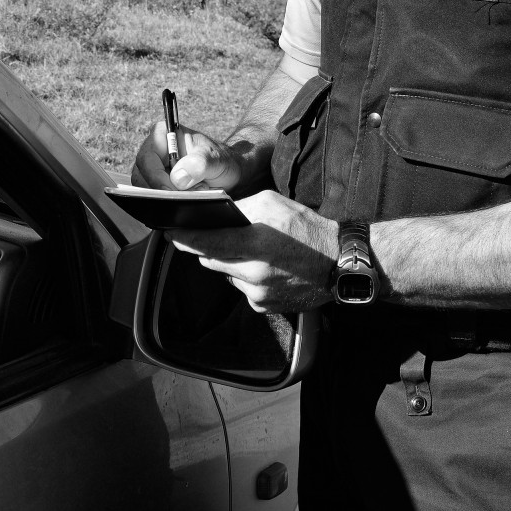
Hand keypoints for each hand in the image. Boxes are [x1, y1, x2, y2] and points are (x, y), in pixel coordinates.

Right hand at [131, 120, 246, 191]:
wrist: (230, 173)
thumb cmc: (223, 161)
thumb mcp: (216, 160)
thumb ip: (199, 164)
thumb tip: (177, 178)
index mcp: (163, 134)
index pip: (147, 158)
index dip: (156, 177)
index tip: (172, 190)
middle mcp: (154, 151)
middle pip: (142, 176)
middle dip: (163, 190)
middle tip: (189, 194)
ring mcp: (154, 169)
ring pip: (145, 189)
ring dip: (166, 197)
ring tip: (193, 193)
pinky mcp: (157, 185)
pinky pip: (153, 197)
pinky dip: (168, 202)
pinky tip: (186, 199)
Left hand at [167, 190, 338, 311]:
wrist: (340, 263)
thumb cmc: (307, 229)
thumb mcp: (272, 203)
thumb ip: (239, 209)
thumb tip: (213, 214)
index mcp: (256, 243)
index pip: (206, 243)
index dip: (183, 238)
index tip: (170, 232)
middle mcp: (254, 272)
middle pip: (210, 260)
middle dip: (209, 248)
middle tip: (216, 235)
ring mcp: (259, 294)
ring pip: (225, 274)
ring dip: (230, 262)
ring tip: (254, 251)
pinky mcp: (264, 307)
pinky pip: (242, 289)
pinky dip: (245, 277)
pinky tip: (266, 268)